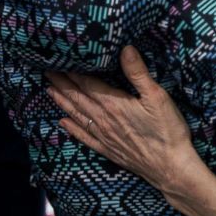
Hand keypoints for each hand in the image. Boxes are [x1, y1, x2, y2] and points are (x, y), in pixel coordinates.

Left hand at [46, 46, 199, 195]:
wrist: (169, 167)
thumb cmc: (167, 130)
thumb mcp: (157, 96)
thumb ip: (138, 73)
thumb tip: (125, 49)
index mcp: (114, 104)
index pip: (88, 84)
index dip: (72, 72)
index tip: (59, 61)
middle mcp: (103, 120)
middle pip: (78, 98)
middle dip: (62, 84)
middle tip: (47, 71)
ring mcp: (104, 136)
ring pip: (77, 115)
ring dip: (62, 102)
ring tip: (49, 90)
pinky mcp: (108, 150)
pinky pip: (84, 137)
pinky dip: (72, 128)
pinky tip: (63, 122)